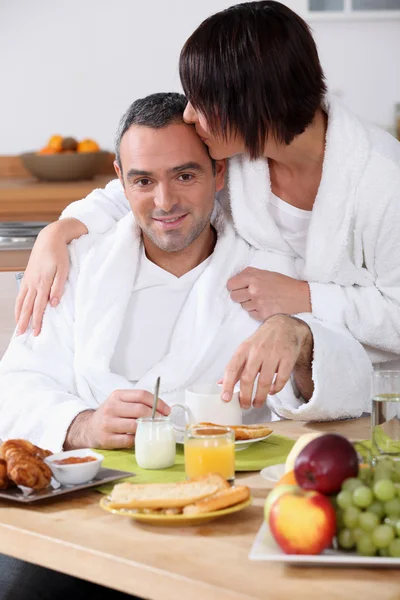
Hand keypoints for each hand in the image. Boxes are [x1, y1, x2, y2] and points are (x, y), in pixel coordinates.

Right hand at [15, 218, 86, 335]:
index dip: (37, 321)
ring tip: (18, 327)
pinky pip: (21, 294)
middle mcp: (33, 283)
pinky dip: (18, 305)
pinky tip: (19, 310)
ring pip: (21, 301)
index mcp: (43, 283)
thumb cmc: (59, 254)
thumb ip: (58, 288)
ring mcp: (29, 280)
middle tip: (22, 335)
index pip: (39, 307)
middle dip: (25, 322)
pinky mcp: (28, 277)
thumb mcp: (63, 270)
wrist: (49, 238)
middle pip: (27, 307)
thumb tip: (54, 304)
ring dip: (19, 315)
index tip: (36, 333)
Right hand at [64, 390, 170, 449]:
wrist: (89, 428)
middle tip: (163, 422)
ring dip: (148, 429)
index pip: (141, 395)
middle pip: (140, 410)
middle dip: (156, 417)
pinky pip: (129, 440)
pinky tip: (140, 438)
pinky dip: (138, 440)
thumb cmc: (110, 415)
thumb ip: (137, 403)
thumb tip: (163, 410)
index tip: (167, 411)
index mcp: (117, 396)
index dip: (158, 402)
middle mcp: (111, 408)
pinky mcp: (107, 439)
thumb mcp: (120, 402)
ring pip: (135, 426)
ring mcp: (107, 424)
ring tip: (153, 430)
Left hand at [221, 314, 312, 408]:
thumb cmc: (261, 341)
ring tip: (257, 404)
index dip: (227, 385)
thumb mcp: (245, 349)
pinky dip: (276, 388)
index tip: (225, 399)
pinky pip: (281, 378)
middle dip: (245, 396)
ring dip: (260, 396)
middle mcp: (257, 352)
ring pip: (265, 381)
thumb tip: (220, 384)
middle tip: (244, 406)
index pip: (232, 368)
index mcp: (243, 350)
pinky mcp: (287, 358)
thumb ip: (235, 368)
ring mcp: (273, 355)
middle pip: (248, 378)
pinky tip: (272, 391)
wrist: (284, 326)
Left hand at [227, 267, 310, 321]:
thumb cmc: (282, 283)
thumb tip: (235, 278)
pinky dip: (256, 311)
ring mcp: (258, 304)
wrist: (299, 296)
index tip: (238, 287)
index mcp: (254, 278)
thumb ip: (249, 273)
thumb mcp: (266, 273)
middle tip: (249, 294)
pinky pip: (251, 314)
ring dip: (249, 304)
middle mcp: (254, 291)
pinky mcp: (263, 315)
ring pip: (243, 306)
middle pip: (234, 297)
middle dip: (240, 296)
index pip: (231, 284)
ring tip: (261, 300)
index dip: (234, 286)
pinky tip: (265, 306)